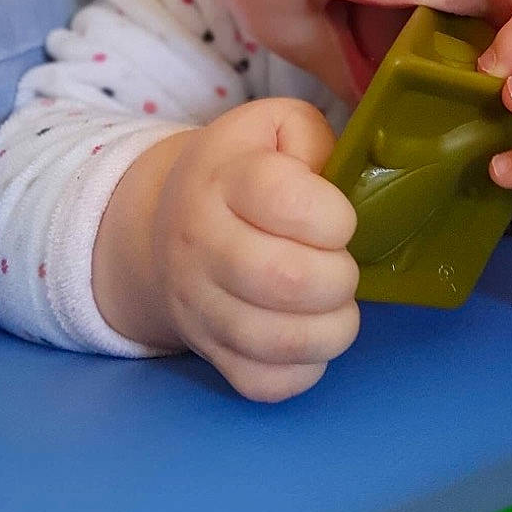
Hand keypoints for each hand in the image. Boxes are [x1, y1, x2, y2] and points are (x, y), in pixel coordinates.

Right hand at [94, 99, 359, 400]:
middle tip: (341, 267)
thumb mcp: (274, 128)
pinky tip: (309, 336)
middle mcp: (200, 243)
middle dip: (339, 277)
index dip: (333, 216)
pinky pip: (264, 383)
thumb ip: (314, 138)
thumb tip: (341, 179)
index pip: (284, 200)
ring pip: (277, 340)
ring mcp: (199, 306)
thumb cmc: (242, 171)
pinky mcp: (210, 353)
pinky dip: (304, 369)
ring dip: (332, 328)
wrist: (169, 224)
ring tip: (336, 305)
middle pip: (285, 279)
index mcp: (222, 179)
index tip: (339, 219)